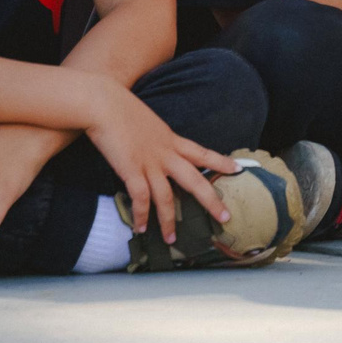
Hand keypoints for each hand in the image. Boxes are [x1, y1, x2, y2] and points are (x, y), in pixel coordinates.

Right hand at [83, 89, 244, 248]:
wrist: (103, 102)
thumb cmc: (120, 107)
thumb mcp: (147, 121)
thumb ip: (153, 136)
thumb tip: (152, 143)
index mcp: (171, 139)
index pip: (202, 152)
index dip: (221, 162)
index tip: (238, 169)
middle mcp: (165, 153)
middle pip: (195, 180)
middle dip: (212, 201)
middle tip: (226, 217)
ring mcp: (149, 162)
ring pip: (166, 197)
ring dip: (168, 221)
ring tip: (171, 240)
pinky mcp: (131, 169)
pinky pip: (140, 198)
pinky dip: (141, 215)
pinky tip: (140, 228)